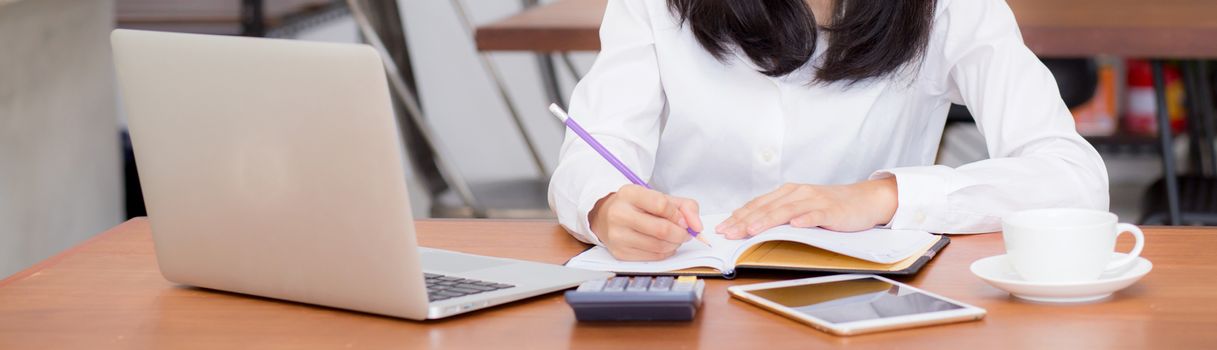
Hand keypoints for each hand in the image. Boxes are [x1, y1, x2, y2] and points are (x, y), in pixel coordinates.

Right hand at [589, 184, 702, 260]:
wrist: (606, 217)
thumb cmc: (638, 206)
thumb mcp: (660, 197)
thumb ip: (685, 207)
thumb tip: (697, 227)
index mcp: (629, 194)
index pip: (661, 205)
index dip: (679, 216)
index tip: (685, 221)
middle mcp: (619, 214)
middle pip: (662, 229)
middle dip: (681, 234)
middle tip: (685, 233)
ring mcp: (617, 235)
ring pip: (659, 246)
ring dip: (675, 244)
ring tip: (675, 238)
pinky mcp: (620, 253)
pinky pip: (653, 257)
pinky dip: (666, 253)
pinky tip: (664, 245)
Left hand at [715, 178, 897, 238]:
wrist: (864, 199)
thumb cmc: (830, 206)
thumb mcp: (801, 207)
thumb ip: (780, 213)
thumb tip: (751, 226)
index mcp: (787, 193)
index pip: (757, 204)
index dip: (738, 216)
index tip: (722, 228)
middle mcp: (798, 193)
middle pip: (767, 207)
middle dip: (745, 221)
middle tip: (728, 233)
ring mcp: (814, 200)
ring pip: (786, 210)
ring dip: (767, 220)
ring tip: (751, 230)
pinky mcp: (831, 210)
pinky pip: (816, 214)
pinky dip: (804, 219)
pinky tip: (795, 225)